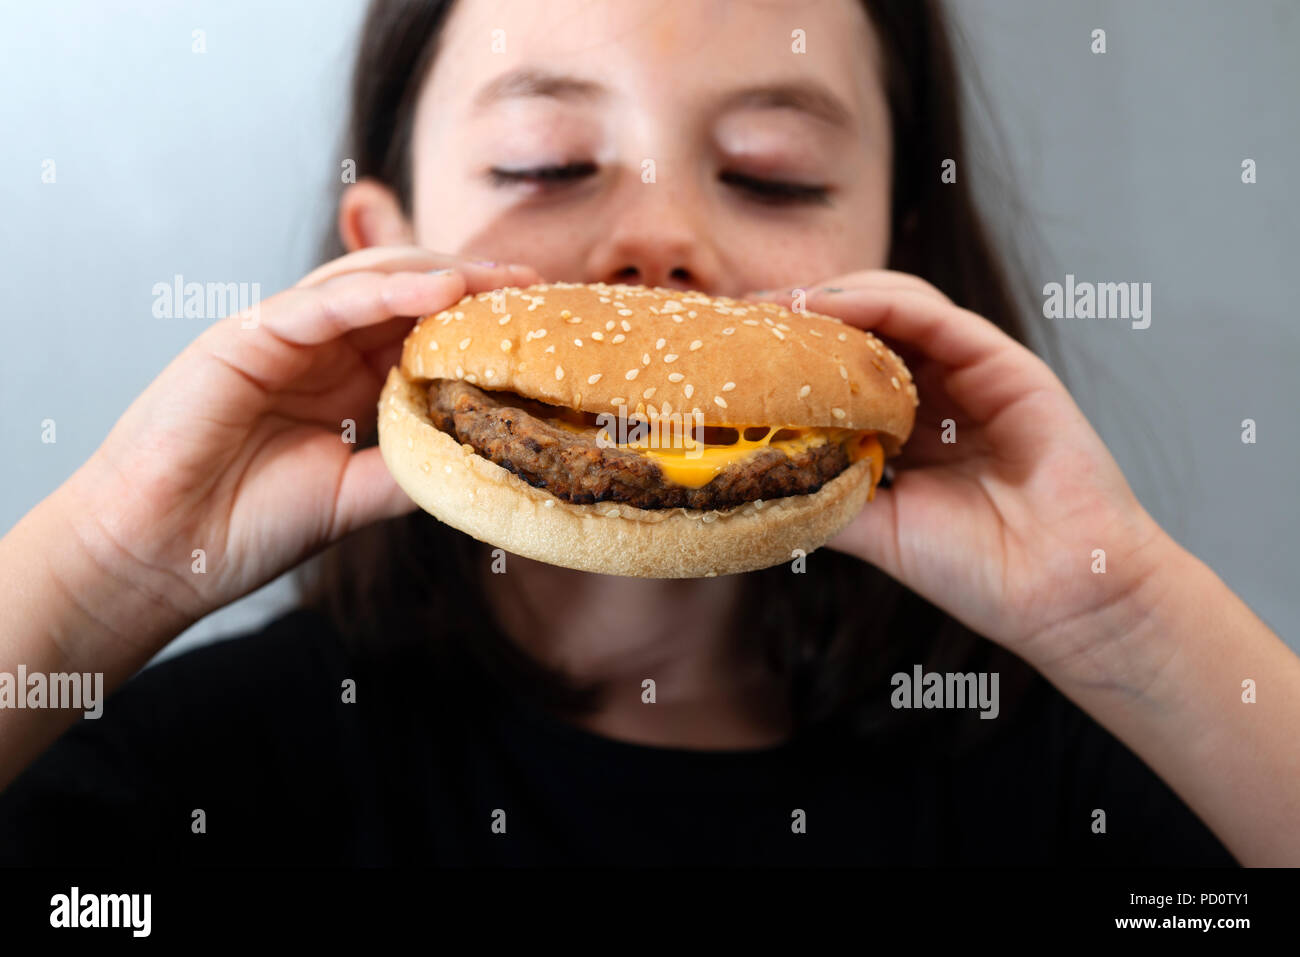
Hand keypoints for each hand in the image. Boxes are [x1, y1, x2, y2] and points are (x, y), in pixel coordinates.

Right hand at [71, 247, 539, 645]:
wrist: (162, 553)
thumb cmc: (247, 527)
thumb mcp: (353, 496)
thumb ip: (411, 468)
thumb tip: (486, 460)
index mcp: (346, 384)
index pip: (422, 335)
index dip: (477, 326)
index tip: (537, 329)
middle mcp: (319, 351)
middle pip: (404, 296)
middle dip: (471, 288)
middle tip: (533, 291)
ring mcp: (283, 337)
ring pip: (369, 283)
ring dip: (438, 276)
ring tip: (497, 281)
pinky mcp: (247, 335)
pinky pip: (322, 301)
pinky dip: (381, 289)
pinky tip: (437, 289)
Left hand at [747, 272, 1174, 689]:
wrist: (1058, 592)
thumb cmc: (974, 569)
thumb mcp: (876, 527)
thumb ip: (824, 495)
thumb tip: (751, 481)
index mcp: (909, 428)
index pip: (843, 371)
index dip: (792, 356)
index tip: (734, 352)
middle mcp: (939, 392)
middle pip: (864, 328)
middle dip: (802, 316)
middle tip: (742, 318)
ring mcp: (972, 373)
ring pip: (895, 308)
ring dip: (833, 298)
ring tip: (777, 306)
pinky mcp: (1004, 362)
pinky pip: (934, 316)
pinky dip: (879, 303)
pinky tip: (829, 305)